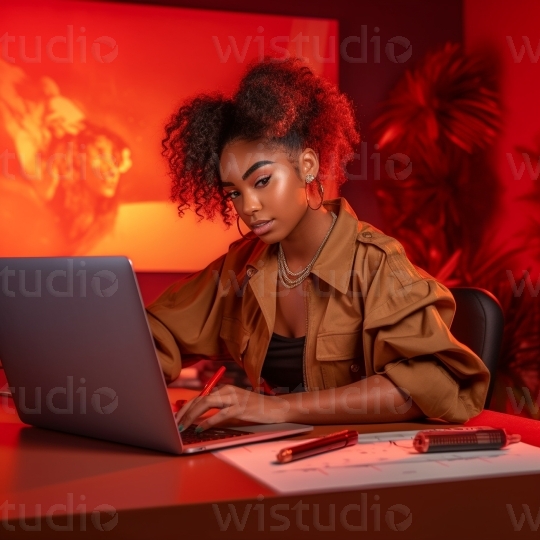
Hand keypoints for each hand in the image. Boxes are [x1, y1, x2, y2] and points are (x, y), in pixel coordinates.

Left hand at [175, 385, 289, 431]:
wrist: (275, 408)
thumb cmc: (254, 408)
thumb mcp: (235, 405)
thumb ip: (219, 408)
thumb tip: (198, 418)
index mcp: (225, 388)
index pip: (200, 396)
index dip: (187, 407)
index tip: (177, 417)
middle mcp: (227, 390)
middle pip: (200, 399)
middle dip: (185, 412)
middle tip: (175, 424)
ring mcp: (234, 398)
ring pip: (206, 404)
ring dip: (192, 416)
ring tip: (183, 426)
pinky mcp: (240, 408)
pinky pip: (219, 415)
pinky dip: (207, 422)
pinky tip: (200, 428)